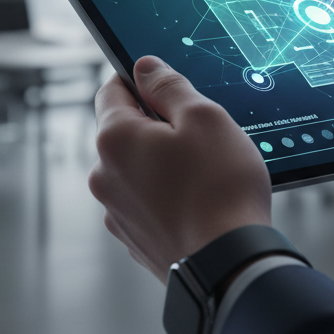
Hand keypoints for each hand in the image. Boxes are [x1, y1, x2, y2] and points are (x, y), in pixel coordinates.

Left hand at [88, 56, 271, 280]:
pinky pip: (146, 200)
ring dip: (162, 162)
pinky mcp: (134, 238)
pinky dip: (166, 194)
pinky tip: (199, 199)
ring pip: (137, 168)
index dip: (140, 80)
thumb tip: (144, 67)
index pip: (111, 89)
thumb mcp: (204, 117)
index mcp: (115, 139)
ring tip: (204, 172)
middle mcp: (105, 176)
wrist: (229, 266)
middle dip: (157, 125)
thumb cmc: (220, 188)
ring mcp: (116, 211)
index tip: (166, 86)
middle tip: (199, 133)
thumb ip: (168, 86)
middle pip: (124, 130)